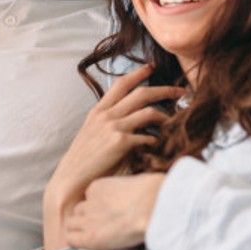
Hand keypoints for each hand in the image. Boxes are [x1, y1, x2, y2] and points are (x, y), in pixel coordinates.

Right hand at [43, 64, 181, 249]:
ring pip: (149, 112)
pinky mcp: (120, 143)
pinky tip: (159, 147)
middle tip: (180, 90)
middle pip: (141, 93)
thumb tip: (129, 120)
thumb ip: (107, 123)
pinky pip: (147, 137)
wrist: (70, 182)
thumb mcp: (90, 135)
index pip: (121, 83)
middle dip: (164, 89)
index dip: (138, 72)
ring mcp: (113, 128)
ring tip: (176, 121)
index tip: (151, 66)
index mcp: (98, 111)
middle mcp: (106, 115)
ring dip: (166, 116)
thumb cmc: (83, 163)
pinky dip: (156, 140)